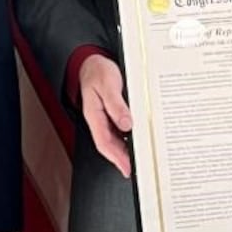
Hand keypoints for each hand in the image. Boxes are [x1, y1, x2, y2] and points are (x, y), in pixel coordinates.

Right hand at [78, 54, 132, 177]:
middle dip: (121, 159)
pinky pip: (119, 130)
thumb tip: (126, 124)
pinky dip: (127, 138)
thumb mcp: (107, 84)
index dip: (115, 157)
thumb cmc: (98, 71)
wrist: (93, 61)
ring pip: (114, 139)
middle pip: (109, 144)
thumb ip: (116, 105)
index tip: (126, 167)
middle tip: (135, 169)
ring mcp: (104, 117)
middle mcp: (98, 119)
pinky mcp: (111, 114)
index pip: (103, 141)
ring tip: (138, 160)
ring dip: (125, 150)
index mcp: (93, 114)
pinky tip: (136, 141)